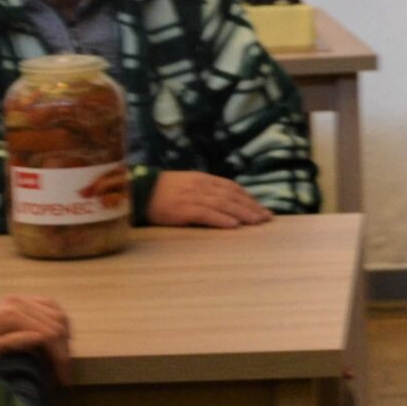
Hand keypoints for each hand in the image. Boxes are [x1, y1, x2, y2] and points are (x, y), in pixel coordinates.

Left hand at [0, 294, 72, 384]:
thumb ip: (12, 344)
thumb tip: (43, 340)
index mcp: (10, 316)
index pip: (50, 334)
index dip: (61, 357)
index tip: (65, 381)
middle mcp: (17, 302)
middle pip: (57, 324)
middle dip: (64, 350)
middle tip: (65, 374)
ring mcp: (18, 298)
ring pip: (57, 313)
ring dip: (65, 336)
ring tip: (62, 358)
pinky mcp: (18, 299)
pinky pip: (49, 304)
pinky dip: (58, 319)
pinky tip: (59, 336)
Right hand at [148, 170, 273, 229]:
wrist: (139, 192)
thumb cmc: (164, 191)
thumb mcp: (188, 184)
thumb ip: (206, 189)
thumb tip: (228, 199)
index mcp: (203, 179)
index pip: (232, 187)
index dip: (249, 198)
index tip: (262, 208)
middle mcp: (201, 186)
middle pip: (232, 196)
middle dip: (251, 207)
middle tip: (267, 218)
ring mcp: (192, 197)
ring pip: (223, 204)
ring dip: (242, 213)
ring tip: (256, 222)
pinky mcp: (183, 210)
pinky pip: (206, 214)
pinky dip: (221, 219)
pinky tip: (234, 226)